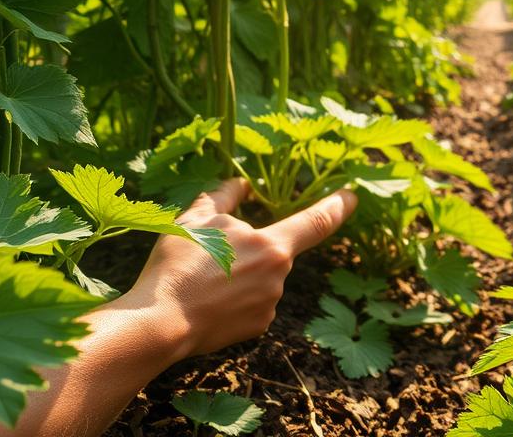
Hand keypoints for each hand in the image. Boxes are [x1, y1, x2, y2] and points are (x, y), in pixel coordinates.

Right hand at [119, 179, 357, 363]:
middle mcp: (280, 277)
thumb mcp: (197, 217)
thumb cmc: (179, 264)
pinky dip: (235, 298)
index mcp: (273, 246)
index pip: (318, 222)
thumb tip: (245, 184)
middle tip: (207, 256)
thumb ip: (226, 195)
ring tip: (201, 280)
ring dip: (239, 274)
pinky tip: (208, 300)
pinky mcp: (257, 328)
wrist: (160, 323)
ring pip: (260, 278)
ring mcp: (270, 306)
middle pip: (272, 252)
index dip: (338, 206)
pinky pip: (252, 303)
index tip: (352, 196)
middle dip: (248, 249)